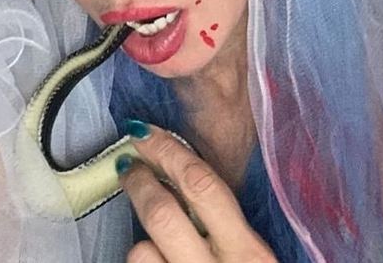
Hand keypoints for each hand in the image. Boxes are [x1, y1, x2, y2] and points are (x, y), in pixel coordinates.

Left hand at [117, 122, 276, 262]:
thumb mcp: (254, 260)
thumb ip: (229, 226)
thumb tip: (184, 178)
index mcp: (249, 252)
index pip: (201, 183)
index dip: (167, 150)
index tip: (144, 133)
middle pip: (162, 211)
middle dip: (139, 181)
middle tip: (129, 165)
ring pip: (140, 252)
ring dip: (140, 245)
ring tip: (153, 246)